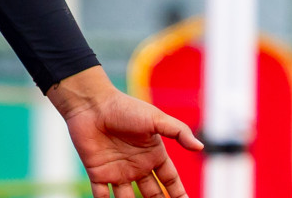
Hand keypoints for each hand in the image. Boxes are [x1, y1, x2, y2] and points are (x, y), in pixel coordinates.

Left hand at [48, 67, 203, 197]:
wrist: (91, 104)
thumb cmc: (124, 108)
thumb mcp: (155, 118)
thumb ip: (178, 131)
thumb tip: (200, 147)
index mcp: (152, 155)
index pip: (171, 181)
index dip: (179, 194)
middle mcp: (137, 166)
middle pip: (154, 194)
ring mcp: (117, 171)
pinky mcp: (98, 172)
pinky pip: (102, 195)